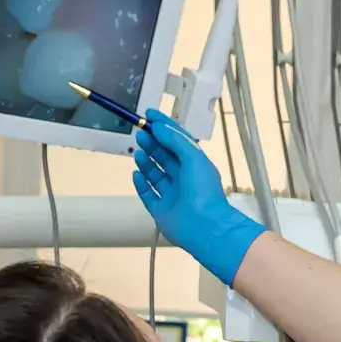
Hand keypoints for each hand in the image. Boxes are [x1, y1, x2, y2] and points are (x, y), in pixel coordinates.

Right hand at [132, 109, 264, 287]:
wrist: (204, 227)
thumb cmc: (204, 191)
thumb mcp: (193, 157)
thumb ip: (175, 140)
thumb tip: (159, 128)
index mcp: (196, 165)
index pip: (178, 141)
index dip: (164, 127)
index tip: (150, 115)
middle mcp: (184, 179)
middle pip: (165, 156)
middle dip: (153, 142)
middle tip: (140, 131)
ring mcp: (173, 195)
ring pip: (156, 174)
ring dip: (147, 160)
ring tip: (139, 149)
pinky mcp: (161, 210)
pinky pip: (148, 194)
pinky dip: (141, 183)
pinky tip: (136, 173)